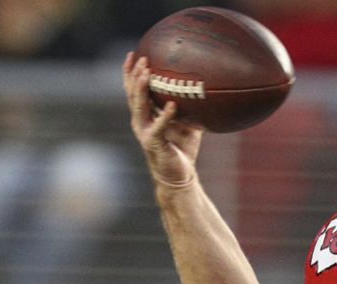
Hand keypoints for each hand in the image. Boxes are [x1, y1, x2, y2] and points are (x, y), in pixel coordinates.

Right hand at [123, 52, 202, 187]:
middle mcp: (140, 122)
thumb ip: (191, 107)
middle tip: (141, 58)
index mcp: (145, 116)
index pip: (134, 90)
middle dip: (134, 76)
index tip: (133, 54)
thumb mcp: (188, 123)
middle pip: (133, 95)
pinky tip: (173, 104)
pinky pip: (159, 126)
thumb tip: (206, 89)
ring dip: (142, 89)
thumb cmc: (182, 149)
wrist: (179, 176)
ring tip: (147, 74)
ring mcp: (145, 132)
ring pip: (139, 107)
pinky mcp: (154, 144)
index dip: (130, 73)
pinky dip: (166, 115)